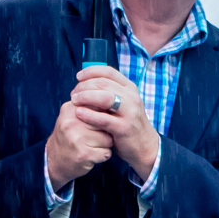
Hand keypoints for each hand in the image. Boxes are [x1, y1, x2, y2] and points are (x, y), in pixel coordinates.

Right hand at [46, 98, 113, 193]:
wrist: (54, 160)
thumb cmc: (71, 135)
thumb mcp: (74, 116)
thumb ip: (90, 107)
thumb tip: (114, 100)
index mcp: (71, 109)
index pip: (99, 105)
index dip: (104, 115)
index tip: (101, 121)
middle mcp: (72, 122)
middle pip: (106, 123)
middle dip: (105, 131)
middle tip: (93, 137)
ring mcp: (77, 138)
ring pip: (108, 139)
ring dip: (105, 145)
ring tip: (92, 146)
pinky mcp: (83, 154)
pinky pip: (106, 153)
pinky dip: (102, 156)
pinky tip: (92, 155)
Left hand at [71, 66, 159, 182]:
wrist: (145, 146)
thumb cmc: (127, 123)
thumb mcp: (123, 104)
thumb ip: (109, 93)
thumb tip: (85, 82)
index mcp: (130, 88)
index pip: (108, 72)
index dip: (91, 71)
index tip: (78, 77)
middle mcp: (131, 97)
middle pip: (103, 83)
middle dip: (84, 86)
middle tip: (73, 93)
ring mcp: (129, 112)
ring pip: (104, 97)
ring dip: (86, 97)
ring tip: (74, 101)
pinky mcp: (124, 128)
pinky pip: (103, 119)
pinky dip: (89, 115)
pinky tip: (79, 113)